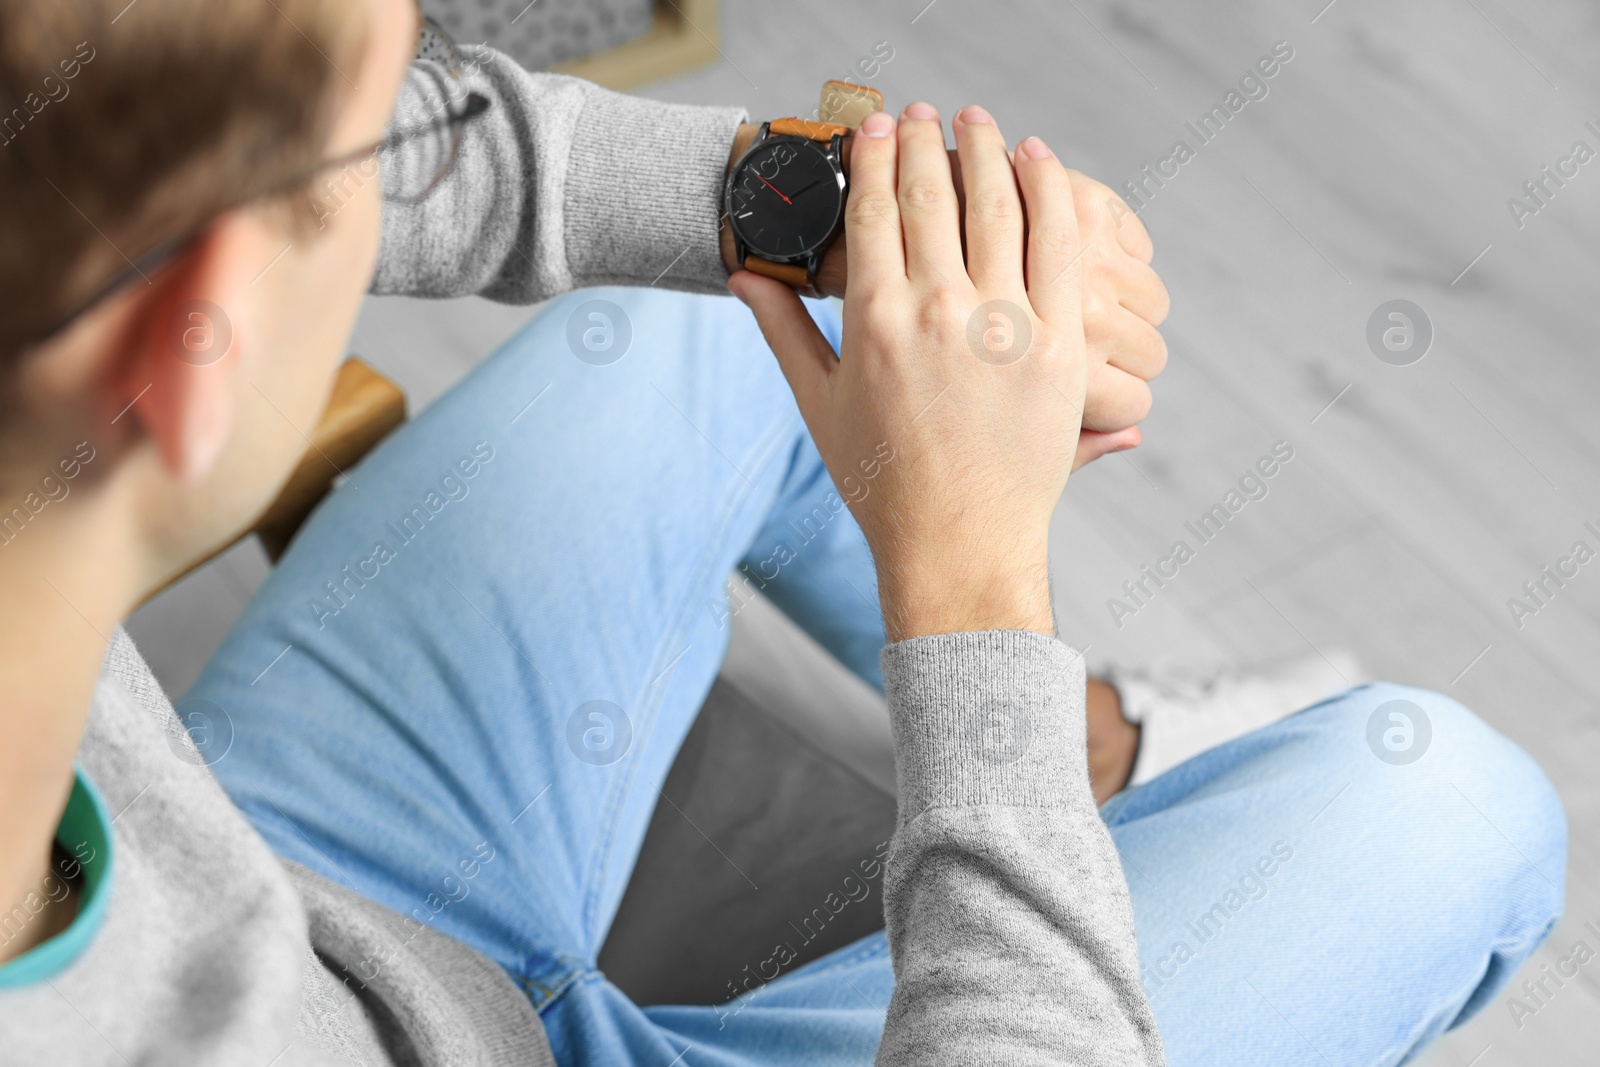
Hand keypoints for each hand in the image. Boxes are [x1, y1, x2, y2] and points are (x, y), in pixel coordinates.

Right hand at [729, 103, 1089, 639]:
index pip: (875, 209)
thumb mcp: (820, 404)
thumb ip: (783, 330)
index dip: (875, 155)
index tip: (875, 124)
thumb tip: (743, 277)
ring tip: (977, 122)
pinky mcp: (1058, 344)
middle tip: (920, 112)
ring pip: (998, 205)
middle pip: (933, 192)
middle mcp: (939, 313)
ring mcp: (1005, 326)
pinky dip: (1049, 191)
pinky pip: (1059, 245)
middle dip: (923, 138)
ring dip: (986, 149)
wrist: (959, 544)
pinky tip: (1039, 161)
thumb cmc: (884, 482)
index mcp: (876, 322)